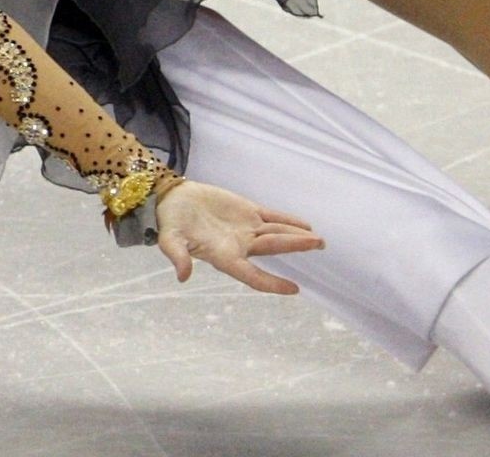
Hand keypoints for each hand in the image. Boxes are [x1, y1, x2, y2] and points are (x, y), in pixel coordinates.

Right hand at [153, 180, 322, 294]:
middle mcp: (239, 246)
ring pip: (276, 232)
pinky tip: (305, 225)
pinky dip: (288, 221)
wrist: (173, 200)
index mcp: (223, 256)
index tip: (294, 290)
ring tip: (319, 239)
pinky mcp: (247, 212)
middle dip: (295, 246)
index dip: (272, 283)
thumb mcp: (170, 240)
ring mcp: (246, 229)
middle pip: (272, 247)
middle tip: (318, 245)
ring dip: (297, 235)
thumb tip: (182, 277)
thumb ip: (177, 257)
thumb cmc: (170, 222)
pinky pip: (272, 217)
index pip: (252, 275)